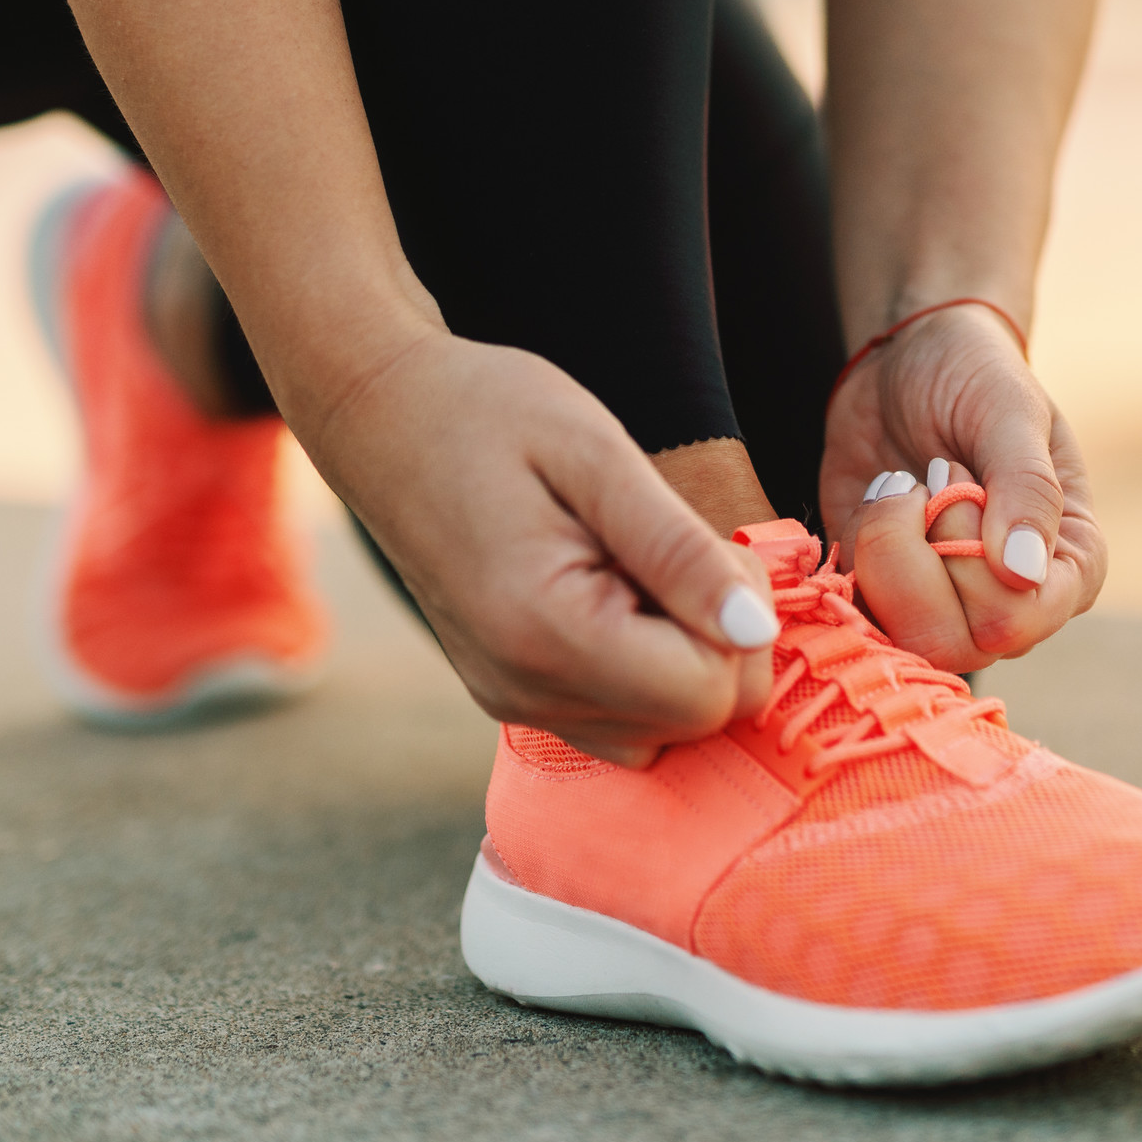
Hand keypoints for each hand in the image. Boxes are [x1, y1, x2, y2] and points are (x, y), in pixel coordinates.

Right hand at [303, 331, 778, 765]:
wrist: (383, 416)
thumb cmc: (487, 412)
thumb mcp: (596, 454)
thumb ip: (679, 549)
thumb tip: (759, 627)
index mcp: (545, 634)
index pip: (706, 693)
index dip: (739, 620)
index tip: (702, 542)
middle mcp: (525, 691)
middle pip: (696, 720)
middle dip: (720, 638)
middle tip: (675, 546)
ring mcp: (515, 702)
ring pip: (665, 728)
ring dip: (685, 653)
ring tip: (639, 563)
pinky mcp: (514, 696)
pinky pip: (622, 720)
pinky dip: (647, 668)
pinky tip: (620, 593)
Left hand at [819, 303, 1105, 672]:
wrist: (911, 359)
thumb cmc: (977, 377)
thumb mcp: (1011, 410)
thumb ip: (1027, 486)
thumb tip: (1024, 574)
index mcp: (1069, 568)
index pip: (1016, 620)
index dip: (968, 557)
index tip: (957, 477)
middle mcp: (1013, 604)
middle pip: (951, 642)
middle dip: (913, 551)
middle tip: (920, 481)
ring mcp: (946, 607)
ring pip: (895, 637)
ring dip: (878, 547)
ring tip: (898, 486)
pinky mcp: (885, 596)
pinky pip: (852, 611)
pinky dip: (851, 550)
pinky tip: (878, 500)